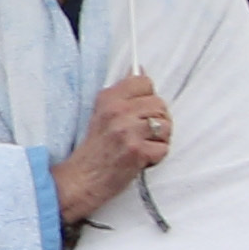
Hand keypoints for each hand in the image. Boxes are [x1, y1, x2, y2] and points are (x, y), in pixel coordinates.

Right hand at [53, 69, 173, 226]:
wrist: (82, 179)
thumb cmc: (95, 149)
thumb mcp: (101, 113)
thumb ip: (122, 94)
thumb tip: (141, 71)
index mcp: (108, 98)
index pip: (144, 82)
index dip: (148, 97)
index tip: (140, 111)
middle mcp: (118, 112)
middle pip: (160, 104)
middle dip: (157, 120)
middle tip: (143, 133)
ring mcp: (128, 132)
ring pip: (166, 126)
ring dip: (159, 139)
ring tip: (142, 145)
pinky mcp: (137, 152)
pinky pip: (163, 148)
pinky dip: (156, 157)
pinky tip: (141, 159)